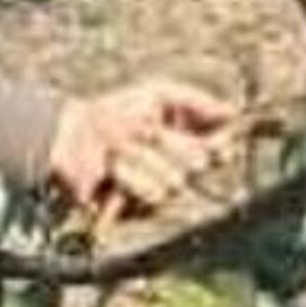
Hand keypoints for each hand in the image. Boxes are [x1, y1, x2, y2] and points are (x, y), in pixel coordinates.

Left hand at [49, 71, 238, 236]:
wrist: (72, 136)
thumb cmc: (114, 112)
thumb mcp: (156, 94)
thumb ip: (196, 101)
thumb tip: (233, 112)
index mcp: (189, 144)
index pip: (221, 151)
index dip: (222, 145)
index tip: (218, 138)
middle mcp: (179, 172)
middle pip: (199, 164)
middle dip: (170, 143)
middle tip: (143, 132)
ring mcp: (159, 194)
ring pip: (173, 182)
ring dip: (142, 159)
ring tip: (118, 150)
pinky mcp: (138, 212)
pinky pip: (150, 196)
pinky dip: (129, 176)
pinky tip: (111, 170)